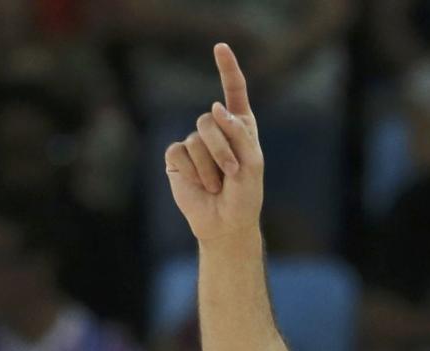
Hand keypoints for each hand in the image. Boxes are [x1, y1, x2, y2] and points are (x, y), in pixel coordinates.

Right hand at [164, 43, 264, 244]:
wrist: (227, 223)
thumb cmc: (245, 195)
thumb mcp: (252, 163)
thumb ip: (239, 133)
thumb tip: (215, 106)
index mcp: (239, 127)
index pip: (234, 92)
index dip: (228, 69)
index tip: (221, 47)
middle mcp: (215, 130)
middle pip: (211, 119)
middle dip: (223, 148)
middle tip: (233, 172)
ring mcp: (194, 142)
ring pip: (197, 138)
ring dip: (212, 165)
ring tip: (217, 185)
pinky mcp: (177, 157)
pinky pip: (180, 152)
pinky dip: (194, 172)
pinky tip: (200, 185)